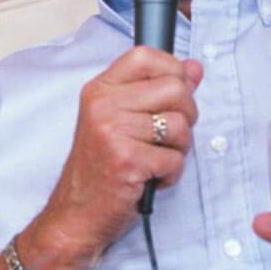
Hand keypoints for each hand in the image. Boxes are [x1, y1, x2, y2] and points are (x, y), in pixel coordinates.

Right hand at [33, 46, 202, 264]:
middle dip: (186, 116)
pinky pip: (175, 158)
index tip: (172, 95)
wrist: (76, 214)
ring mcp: (112, 132)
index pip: (145, 55)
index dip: (172, 71)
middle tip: (167, 137)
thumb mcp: (122, 121)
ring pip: (180, 125)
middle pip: (175, 88)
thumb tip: (194, 68)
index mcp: (99, 89)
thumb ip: (158, 91)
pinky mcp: (126, 161)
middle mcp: (102, 105)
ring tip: (156, 159)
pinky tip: (150, 178)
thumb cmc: (101, 168)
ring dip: (179, 149)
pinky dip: (170, 174)